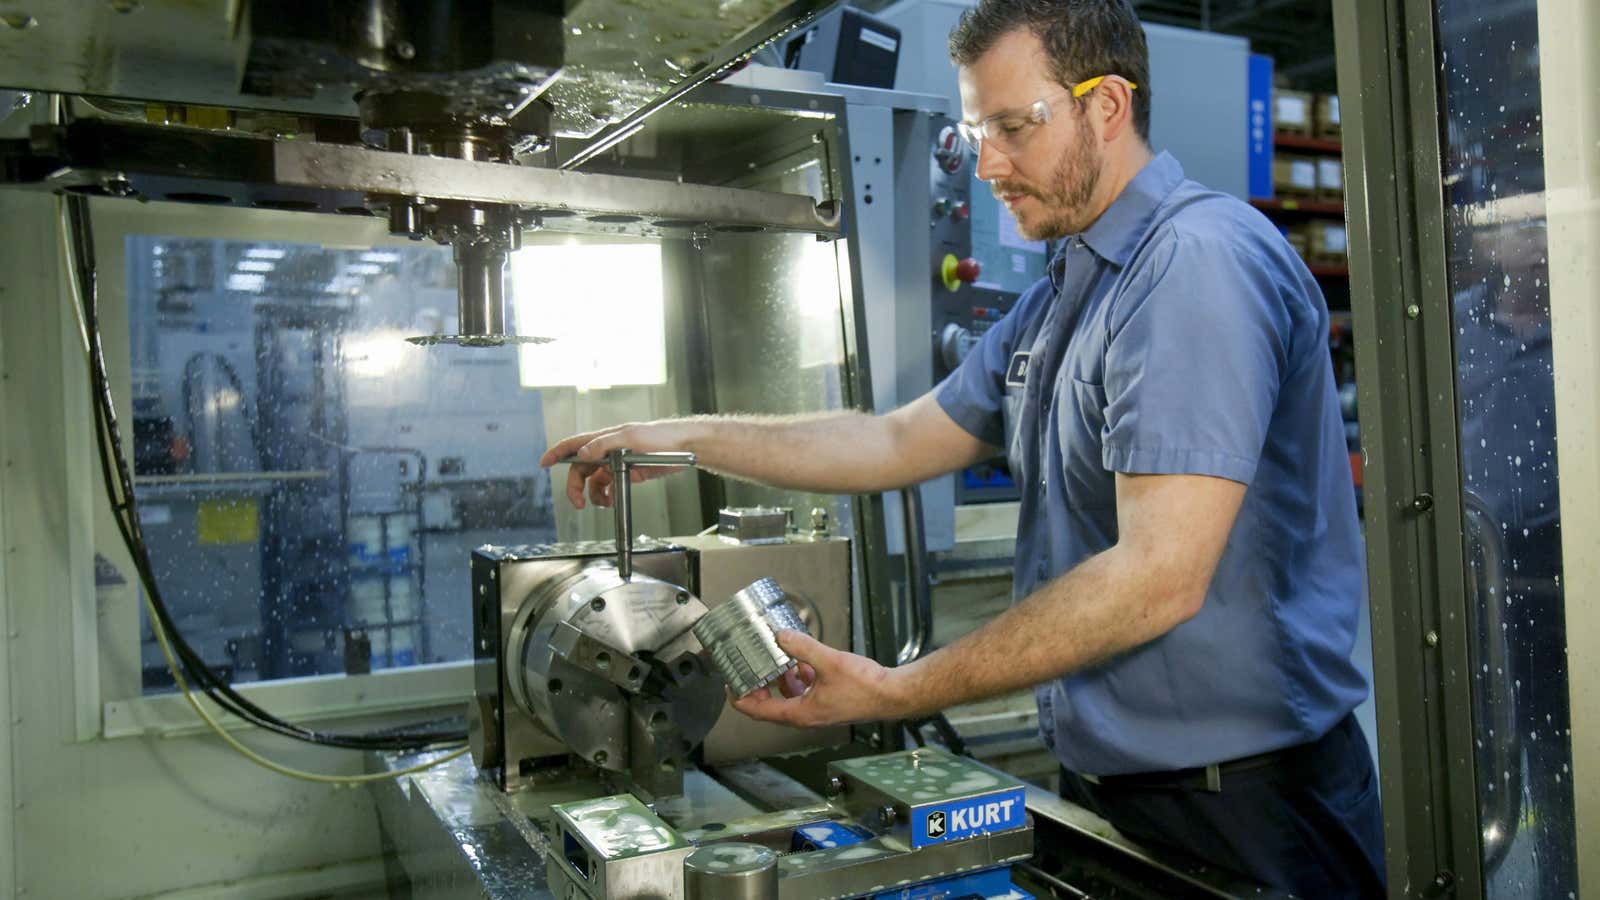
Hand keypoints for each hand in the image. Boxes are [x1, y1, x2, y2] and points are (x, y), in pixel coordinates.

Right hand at [538, 420, 699, 508]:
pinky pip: (610, 486)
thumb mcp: (631, 438)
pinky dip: (606, 496)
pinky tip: (610, 501)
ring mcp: (618, 463)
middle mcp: (608, 451)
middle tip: (578, 503)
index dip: (557, 453)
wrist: (685, 447)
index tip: (543, 463)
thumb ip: (604, 445)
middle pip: (581, 469)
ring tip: (602, 504)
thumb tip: (583, 453)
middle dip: (575, 486)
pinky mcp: (630, 474)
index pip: (575, 444)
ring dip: (593, 495)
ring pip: (595, 481)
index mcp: (606, 439)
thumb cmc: (661, 437)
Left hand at [731, 630, 907, 727]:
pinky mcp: (827, 702)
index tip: (729, 683)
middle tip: (745, 669)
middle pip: (769, 705)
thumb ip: (803, 648)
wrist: (892, 695)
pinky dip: (797, 678)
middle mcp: (806, 716)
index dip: (739, 698)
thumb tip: (781, 636)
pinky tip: (800, 660)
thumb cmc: (866, 687)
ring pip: (787, 697)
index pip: (758, 712)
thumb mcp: (829, 662)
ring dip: (777, 680)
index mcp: (801, 713)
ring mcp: (817, 710)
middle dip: (756, 686)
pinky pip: (803, 692)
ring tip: (770, 659)